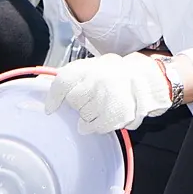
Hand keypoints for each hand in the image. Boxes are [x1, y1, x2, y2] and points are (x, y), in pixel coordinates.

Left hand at [44, 52, 172, 132]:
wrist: (146, 79)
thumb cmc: (116, 75)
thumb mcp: (92, 68)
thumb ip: (72, 79)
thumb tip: (45, 92)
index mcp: (89, 66)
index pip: (63, 82)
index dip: (54, 97)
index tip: (50, 109)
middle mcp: (98, 78)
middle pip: (74, 102)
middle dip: (79, 105)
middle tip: (90, 100)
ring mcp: (109, 96)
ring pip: (85, 117)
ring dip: (90, 117)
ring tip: (101, 107)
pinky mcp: (119, 113)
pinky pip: (99, 127)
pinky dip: (100, 126)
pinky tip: (104, 118)